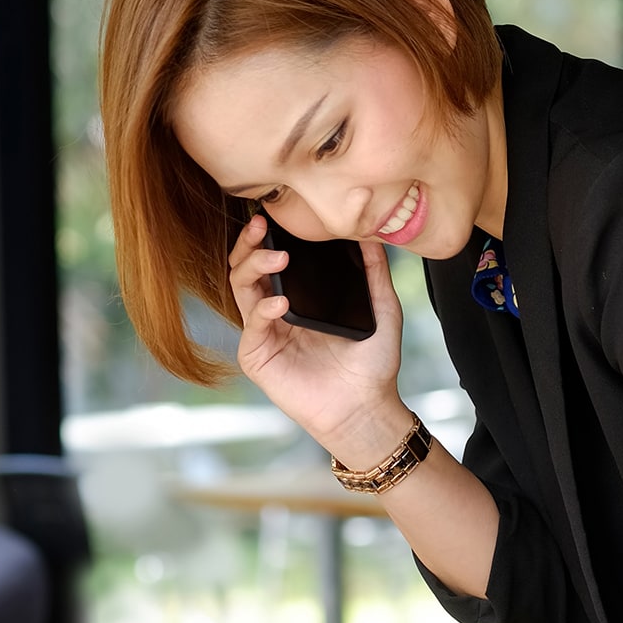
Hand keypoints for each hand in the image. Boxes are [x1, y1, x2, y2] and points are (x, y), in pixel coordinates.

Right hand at [226, 214, 406, 456]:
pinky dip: (263, 311)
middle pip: (245, 268)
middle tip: (261, 225)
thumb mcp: (382, 309)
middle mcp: (274, 313)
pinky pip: (251, 327)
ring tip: (276, 257)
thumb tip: (372, 234)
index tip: (273, 214)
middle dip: (249, 244)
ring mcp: (264, 334)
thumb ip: (375, 273)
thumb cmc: (372, 364)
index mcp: (296, 299)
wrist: (366, 408)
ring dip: (253, 267)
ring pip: (240, 290)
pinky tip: (281, 303)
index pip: (269, 259)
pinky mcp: (258, 358)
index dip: (265, 236)